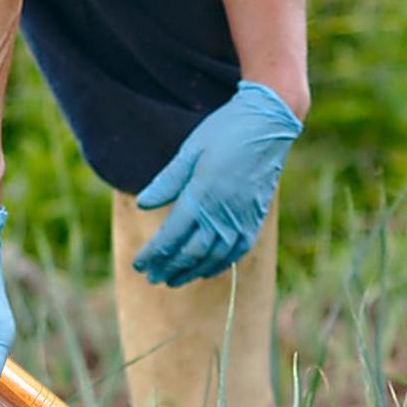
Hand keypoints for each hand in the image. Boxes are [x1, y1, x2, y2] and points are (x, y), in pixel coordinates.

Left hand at [132, 81, 301, 286]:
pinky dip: (217, 266)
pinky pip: (234, 253)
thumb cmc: (224, 132)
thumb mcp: (190, 150)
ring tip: (173, 280)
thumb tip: (143, 204)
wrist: (268, 125)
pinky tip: (204, 272)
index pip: (171, 236)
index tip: (138, 265)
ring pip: (212, 258)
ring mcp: (240, 220)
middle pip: (190, 253)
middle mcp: (221, 214)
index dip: (153, 254)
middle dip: (168, 268)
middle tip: (152, 278)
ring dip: (190, 272)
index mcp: (201, 195)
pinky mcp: (253, 221)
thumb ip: (167, 181)